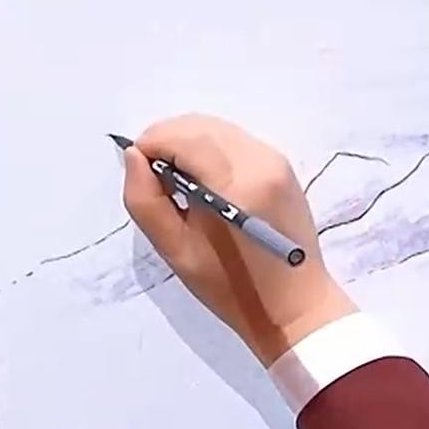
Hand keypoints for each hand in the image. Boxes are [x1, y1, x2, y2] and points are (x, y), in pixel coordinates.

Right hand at [123, 114, 354, 365]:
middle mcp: (260, 160)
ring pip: (216, 128)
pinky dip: (210, 151)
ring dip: (188, 144)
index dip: (150, 146)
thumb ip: (146, 201)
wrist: (294, 304)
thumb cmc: (231, 286)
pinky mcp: (282, 165)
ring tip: (180, 186)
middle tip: (156, 181)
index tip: (142, 177)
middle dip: (167, 141)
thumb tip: (134, 156)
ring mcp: (275, 159)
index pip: (181, 136)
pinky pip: (234, 140)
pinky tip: (206, 185)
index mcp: (236, 184)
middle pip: (198, 125)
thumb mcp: (177, 251)